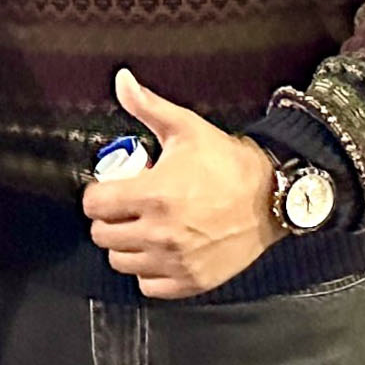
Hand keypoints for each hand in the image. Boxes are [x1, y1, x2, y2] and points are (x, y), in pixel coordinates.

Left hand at [81, 69, 281, 300]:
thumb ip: (147, 106)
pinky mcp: (191, 282)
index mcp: (153, 194)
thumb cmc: (225, 160)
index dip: (98, 194)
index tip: (112, 188)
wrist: (270, 196)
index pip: (94, 206)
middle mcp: (160, 233)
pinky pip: (148, 286)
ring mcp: (175, 261)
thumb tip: (121, 79)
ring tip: (142, 227)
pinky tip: (160, 251)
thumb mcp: (185, 127)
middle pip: (102, 236)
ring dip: (126, 245)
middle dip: (110, 218)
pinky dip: (148, 271)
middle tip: (126, 207)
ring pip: (121, 262)